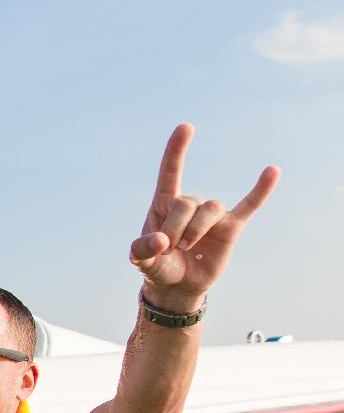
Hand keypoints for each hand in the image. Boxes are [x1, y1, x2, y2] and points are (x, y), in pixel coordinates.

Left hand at [129, 124, 277, 310]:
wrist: (177, 286)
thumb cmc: (157, 266)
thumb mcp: (140, 260)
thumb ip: (142, 249)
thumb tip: (162, 240)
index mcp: (164, 203)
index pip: (171, 171)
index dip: (177, 150)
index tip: (186, 127)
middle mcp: (189, 204)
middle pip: (188, 202)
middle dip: (177, 226)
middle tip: (170, 247)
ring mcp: (211, 215)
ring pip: (210, 209)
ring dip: (197, 229)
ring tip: (187, 247)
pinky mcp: (230, 227)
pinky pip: (249, 206)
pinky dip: (260, 190)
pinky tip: (272, 170)